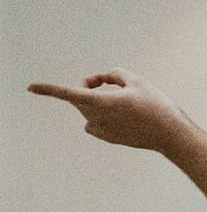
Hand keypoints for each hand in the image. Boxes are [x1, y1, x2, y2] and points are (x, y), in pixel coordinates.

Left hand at [27, 69, 193, 151]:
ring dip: (98, 100)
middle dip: (91, 86)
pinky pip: (94, 122)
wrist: (170, 134)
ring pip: (88, 108)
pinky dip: (102, 115)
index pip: (69, 93)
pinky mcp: (107, 137)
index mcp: (101, 102)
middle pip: (81, 96)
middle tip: (111, 81)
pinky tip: (121, 116)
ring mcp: (100, 129)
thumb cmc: (156, 106)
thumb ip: (116, 74)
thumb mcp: (138, 81)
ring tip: (125, 100)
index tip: (31, 87)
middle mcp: (96, 118)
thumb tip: (105, 80)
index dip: (49, 89)